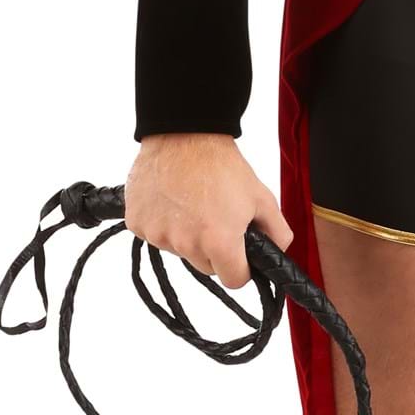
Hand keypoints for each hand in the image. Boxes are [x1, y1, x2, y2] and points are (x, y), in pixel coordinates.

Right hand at [124, 132, 291, 290]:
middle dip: (213, 250)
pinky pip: (155, 235)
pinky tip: (171, 200)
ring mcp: (158, 234)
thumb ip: (277, 233)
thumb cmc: (222, 165)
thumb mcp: (261, 197)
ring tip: (192, 204)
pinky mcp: (137, 223)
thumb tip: (277, 254)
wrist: (184, 134)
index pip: (233, 280)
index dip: (241, 267)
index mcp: (219, 242)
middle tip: (215, 218)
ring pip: (179, 250)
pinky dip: (163, 223)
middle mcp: (185, 244)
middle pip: (205, 266)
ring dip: (186, 236)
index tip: (239, 253)